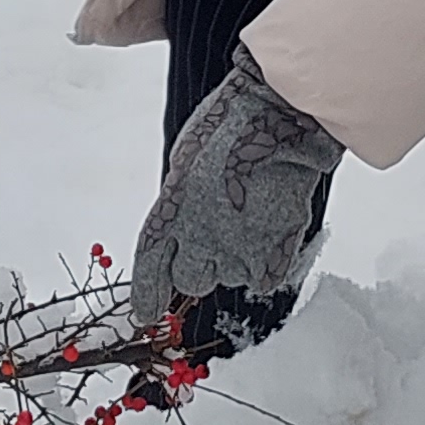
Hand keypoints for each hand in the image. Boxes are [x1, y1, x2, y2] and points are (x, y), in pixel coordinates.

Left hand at [123, 53, 341, 360]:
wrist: (280, 112)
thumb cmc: (230, 126)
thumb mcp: (186, 165)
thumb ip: (179, 207)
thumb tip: (181, 234)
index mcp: (173, 207)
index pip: (150, 264)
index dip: (146, 293)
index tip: (145, 313)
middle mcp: (203, 233)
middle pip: (191, 281)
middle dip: (196, 267)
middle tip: (213, 236)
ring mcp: (242, 243)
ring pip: (228, 278)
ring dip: (232, 261)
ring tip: (246, 219)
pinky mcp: (278, 246)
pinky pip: (263, 278)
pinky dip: (264, 264)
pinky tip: (266, 232)